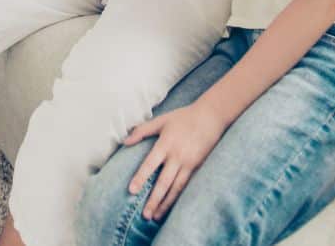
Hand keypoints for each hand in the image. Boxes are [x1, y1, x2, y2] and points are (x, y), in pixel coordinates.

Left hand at [124, 102, 227, 220]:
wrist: (210, 117)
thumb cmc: (182, 118)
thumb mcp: (161, 120)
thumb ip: (142, 130)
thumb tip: (124, 141)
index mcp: (166, 144)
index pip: (150, 164)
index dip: (141, 178)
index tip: (131, 190)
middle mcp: (177, 156)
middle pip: (163, 182)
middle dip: (154, 200)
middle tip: (145, 215)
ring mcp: (188, 164)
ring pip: (175, 188)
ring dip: (165, 203)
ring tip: (156, 216)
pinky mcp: (197, 168)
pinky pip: (186, 186)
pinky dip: (177, 198)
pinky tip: (170, 207)